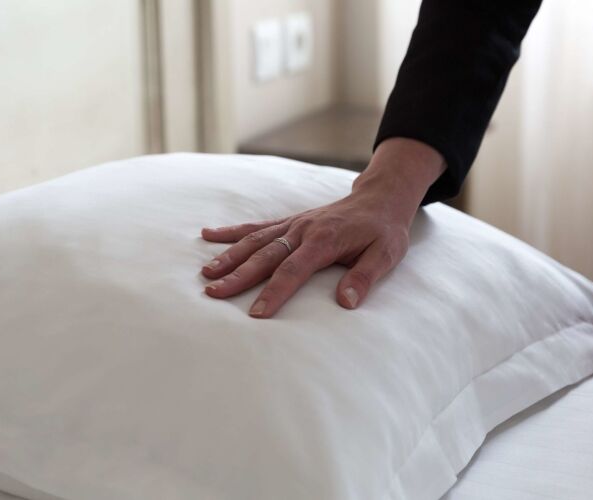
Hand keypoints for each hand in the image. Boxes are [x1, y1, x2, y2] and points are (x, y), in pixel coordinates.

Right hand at [200, 138, 444, 317]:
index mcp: (324, 240)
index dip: (274, 293)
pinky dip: (233, 231)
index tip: (256, 313)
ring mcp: (294, 224)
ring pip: (255, 240)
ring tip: (206, 273)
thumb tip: (347, 303)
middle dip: (238, 276)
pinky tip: (209, 235)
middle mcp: (303, 230)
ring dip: (230, 256)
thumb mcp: (385, 254)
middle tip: (214, 293)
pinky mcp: (290, 222)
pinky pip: (257, 226)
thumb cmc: (384, 230)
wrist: (381, 198)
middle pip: (265, 256)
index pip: (293, 270)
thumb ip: (364, 278)